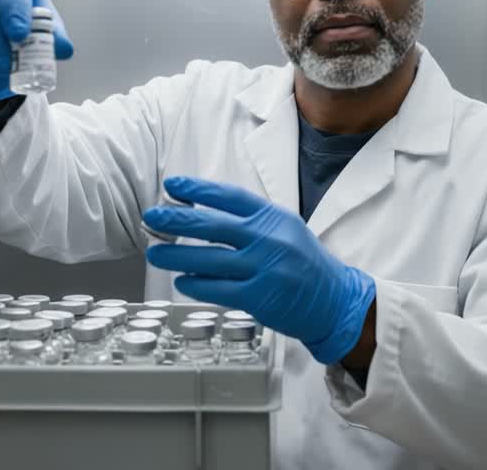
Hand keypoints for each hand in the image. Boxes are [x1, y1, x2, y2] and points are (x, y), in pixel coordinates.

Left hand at [143, 176, 375, 364]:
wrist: (334, 301)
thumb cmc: (305, 263)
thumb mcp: (285, 229)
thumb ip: (251, 221)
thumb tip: (204, 212)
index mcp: (273, 217)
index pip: (229, 196)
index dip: (198, 189)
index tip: (173, 186)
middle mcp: (268, 239)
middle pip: (212, 224)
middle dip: (176, 219)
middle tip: (151, 216)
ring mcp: (263, 268)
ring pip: (208, 258)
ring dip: (176, 255)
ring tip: (155, 253)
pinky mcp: (259, 297)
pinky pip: (217, 288)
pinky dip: (195, 283)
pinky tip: (182, 280)